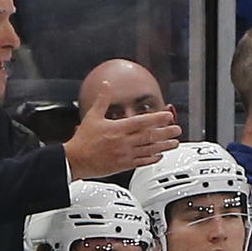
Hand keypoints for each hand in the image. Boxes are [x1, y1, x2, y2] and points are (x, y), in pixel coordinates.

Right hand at [64, 81, 180, 178]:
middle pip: (149, 136)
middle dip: (165, 133)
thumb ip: (102, 100)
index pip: (141, 122)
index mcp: (117, 129)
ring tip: (174, 144)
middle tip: (177, 130)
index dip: (156, 119)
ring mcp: (124, 155)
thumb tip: (106, 85)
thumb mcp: (92, 116)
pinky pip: (141, 162)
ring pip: (148, 150)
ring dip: (163, 146)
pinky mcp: (123, 166)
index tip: (167, 116)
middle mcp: (123, 142)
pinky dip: (152, 159)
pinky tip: (159, 156)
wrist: (75, 160)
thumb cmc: (83, 140)